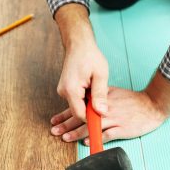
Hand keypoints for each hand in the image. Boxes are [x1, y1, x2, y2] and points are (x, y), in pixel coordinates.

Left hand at [51, 87, 166, 143]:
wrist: (152, 105)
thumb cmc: (132, 100)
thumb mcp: (113, 93)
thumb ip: (98, 98)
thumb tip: (83, 102)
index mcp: (101, 100)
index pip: (79, 107)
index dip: (65, 114)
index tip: (54, 120)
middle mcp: (105, 109)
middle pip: (82, 117)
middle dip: (66, 124)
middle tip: (54, 130)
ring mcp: (114, 119)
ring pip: (91, 126)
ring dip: (77, 132)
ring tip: (65, 137)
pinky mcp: (123, 128)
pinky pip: (107, 134)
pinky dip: (96, 138)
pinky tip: (87, 142)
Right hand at [54, 3, 108, 120]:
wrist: (78, 44)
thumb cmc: (90, 56)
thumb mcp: (100, 75)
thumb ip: (100, 95)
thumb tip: (102, 112)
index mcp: (71, 90)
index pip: (80, 114)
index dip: (92, 120)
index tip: (104, 124)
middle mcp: (63, 92)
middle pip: (79, 112)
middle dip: (92, 112)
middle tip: (106, 109)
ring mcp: (63, 91)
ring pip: (78, 106)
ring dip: (90, 104)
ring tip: (100, 94)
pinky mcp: (66, 89)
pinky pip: (77, 100)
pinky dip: (86, 99)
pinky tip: (93, 91)